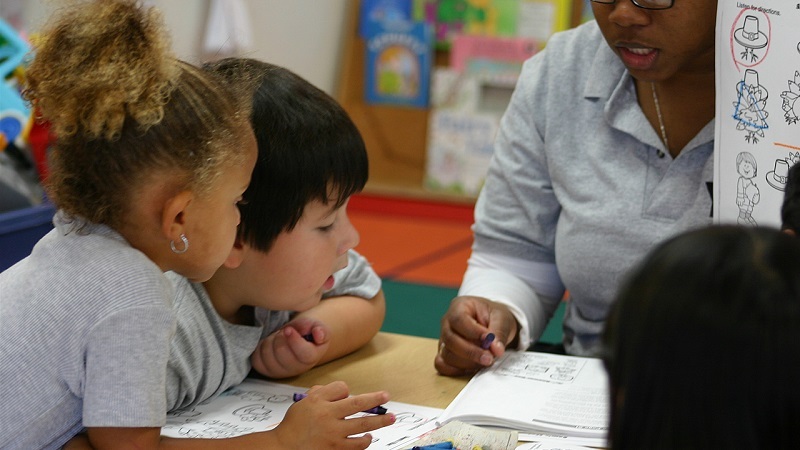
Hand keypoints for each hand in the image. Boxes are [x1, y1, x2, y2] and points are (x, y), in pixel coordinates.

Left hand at [251, 318, 330, 377]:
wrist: (297, 339)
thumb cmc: (307, 333)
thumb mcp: (316, 327)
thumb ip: (320, 329)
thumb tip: (319, 335)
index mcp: (311, 358)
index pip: (303, 354)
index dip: (294, 341)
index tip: (288, 329)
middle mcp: (297, 369)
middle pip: (282, 354)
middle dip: (280, 338)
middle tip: (284, 331)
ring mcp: (281, 372)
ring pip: (267, 356)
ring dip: (270, 341)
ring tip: (278, 337)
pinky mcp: (266, 371)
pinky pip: (257, 360)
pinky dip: (260, 349)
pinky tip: (270, 344)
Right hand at [272, 381, 394, 449]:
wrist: (283, 448)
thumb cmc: (293, 425)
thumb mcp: (303, 403)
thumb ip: (321, 393)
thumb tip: (342, 390)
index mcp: (318, 402)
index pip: (341, 388)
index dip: (345, 390)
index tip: (348, 393)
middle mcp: (327, 416)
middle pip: (358, 404)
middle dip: (375, 399)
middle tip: (386, 396)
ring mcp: (333, 434)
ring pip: (363, 426)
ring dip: (378, 422)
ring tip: (389, 419)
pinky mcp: (335, 449)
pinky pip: (357, 445)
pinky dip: (365, 441)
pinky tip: (367, 438)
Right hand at [435, 295, 517, 376]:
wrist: (492, 322)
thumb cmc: (493, 316)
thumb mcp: (501, 318)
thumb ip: (499, 332)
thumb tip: (496, 350)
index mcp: (459, 307)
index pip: (459, 319)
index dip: (473, 332)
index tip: (489, 341)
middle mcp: (447, 322)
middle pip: (450, 339)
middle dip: (471, 352)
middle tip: (489, 358)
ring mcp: (444, 339)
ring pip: (447, 354)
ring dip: (467, 362)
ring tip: (485, 361)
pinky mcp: (444, 353)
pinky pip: (442, 365)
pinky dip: (456, 370)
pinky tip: (472, 368)